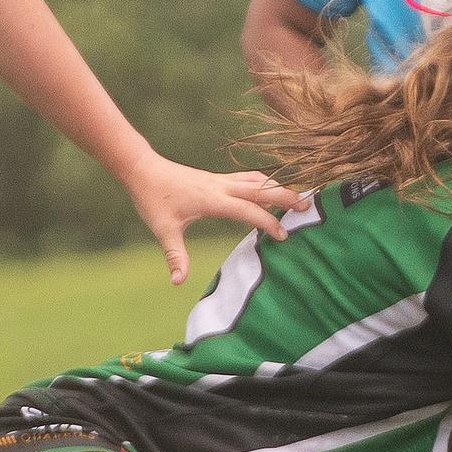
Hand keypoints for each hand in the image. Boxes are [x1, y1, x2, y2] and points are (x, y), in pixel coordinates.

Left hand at [121, 151, 307, 284]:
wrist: (143, 169)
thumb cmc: (153, 199)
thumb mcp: (163, 230)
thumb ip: (175, 256)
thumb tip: (178, 282)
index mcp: (213, 200)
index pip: (249, 210)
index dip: (268, 223)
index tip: (284, 237)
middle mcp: (222, 187)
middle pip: (262, 189)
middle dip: (286, 197)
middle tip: (308, 207)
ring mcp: (221, 180)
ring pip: (258, 180)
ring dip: (279, 188)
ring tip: (299, 198)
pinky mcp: (219, 178)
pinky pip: (249, 178)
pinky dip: (266, 184)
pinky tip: (272, 191)